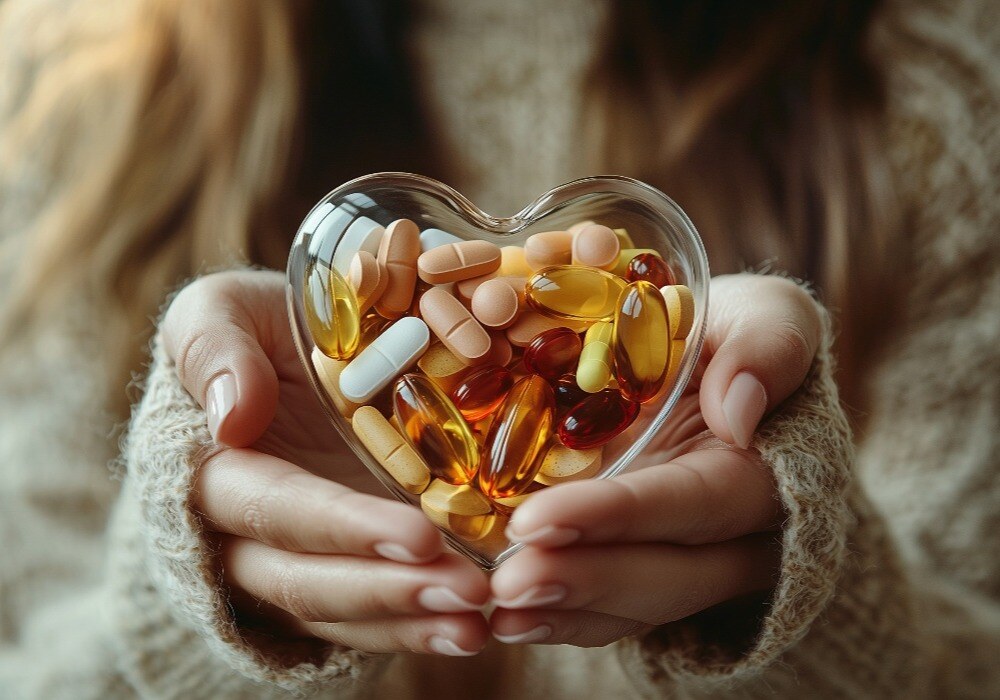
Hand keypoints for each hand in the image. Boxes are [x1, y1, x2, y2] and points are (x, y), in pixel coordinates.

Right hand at [161, 270, 489, 656]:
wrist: (290, 355)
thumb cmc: (258, 329)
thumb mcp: (221, 309)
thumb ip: (213, 348)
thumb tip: (231, 418)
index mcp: (214, 470)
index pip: (273, 508)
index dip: (340, 526)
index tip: (418, 535)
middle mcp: (246, 534)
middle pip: (304, 581)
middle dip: (386, 591)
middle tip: (468, 592)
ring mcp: (294, 559)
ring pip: (338, 614)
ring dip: (408, 623)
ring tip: (477, 626)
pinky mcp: (337, 569)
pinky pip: (367, 618)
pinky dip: (415, 628)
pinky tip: (471, 631)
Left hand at [490, 274, 821, 646]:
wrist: (703, 361)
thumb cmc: (731, 332)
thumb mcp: (765, 314)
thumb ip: (767, 347)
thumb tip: (738, 412)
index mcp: (758, 473)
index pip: (693, 504)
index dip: (619, 516)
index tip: (537, 521)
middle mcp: (728, 535)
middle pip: (666, 578)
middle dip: (583, 582)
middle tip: (506, 584)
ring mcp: (681, 558)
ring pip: (631, 608)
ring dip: (560, 614)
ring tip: (492, 610)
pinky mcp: (637, 564)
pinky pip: (603, 609)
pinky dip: (553, 617)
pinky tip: (499, 618)